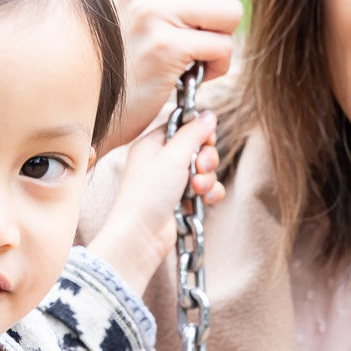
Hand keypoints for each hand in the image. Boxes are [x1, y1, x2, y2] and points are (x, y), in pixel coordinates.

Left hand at [88, 110, 224, 293]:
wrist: (141, 236)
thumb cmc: (148, 195)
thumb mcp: (172, 156)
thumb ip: (193, 133)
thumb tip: (208, 114)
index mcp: (152, 145)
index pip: (182, 127)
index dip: (198, 132)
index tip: (205, 139)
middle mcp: (161, 162)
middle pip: (198, 148)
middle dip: (206, 158)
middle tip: (200, 168)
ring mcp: (172, 182)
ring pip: (205, 170)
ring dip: (207, 178)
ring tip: (197, 190)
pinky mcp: (182, 201)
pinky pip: (206, 189)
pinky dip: (209, 194)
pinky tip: (204, 200)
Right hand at [109, 0, 243, 149]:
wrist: (100, 110)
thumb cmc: (131, 59)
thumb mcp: (142, 5)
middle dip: (226, 5)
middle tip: (198, 29)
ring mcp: (152, 11)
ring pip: (232, 11)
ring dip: (221, 40)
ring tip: (190, 54)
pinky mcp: (165, 46)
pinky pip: (223, 46)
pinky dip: (216, 66)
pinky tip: (188, 73)